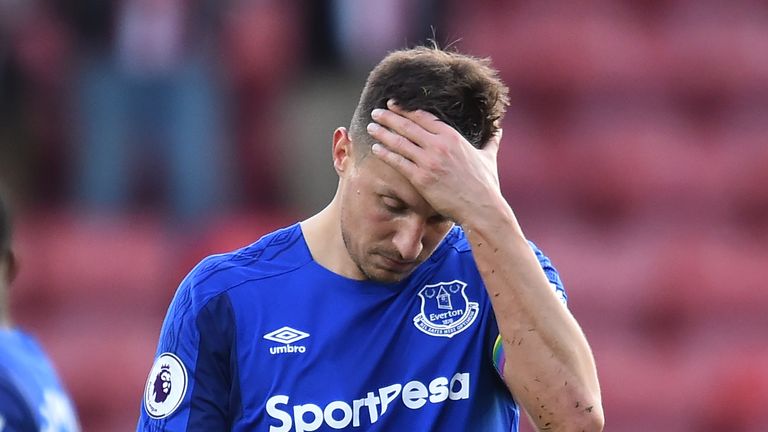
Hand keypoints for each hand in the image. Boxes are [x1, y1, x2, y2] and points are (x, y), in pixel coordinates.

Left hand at [367, 99, 503, 224]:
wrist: (482, 208)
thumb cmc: (486, 185)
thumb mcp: (489, 157)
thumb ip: (491, 140)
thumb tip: (499, 129)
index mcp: (453, 137)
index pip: (423, 117)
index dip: (406, 110)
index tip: (394, 104)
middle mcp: (439, 145)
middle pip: (408, 126)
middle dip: (389, 117)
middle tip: (376, 112)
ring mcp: (429, 162)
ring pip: (400, 142)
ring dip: (383, 133)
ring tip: (371, 127)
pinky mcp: (422, 178)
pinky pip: (399, 162)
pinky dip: (386, 154)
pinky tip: (376, 149)